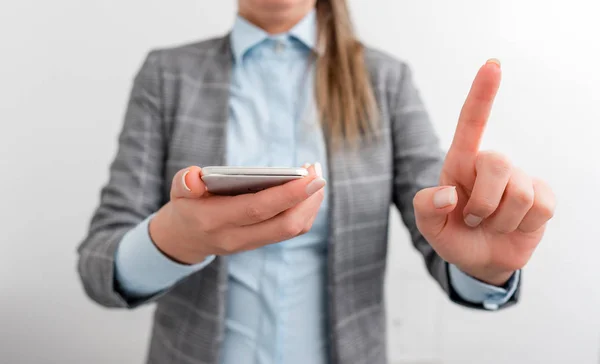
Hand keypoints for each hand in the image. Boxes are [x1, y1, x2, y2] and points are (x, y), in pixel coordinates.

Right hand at [149, 164, 325, 264]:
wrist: (183, 239)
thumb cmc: (186, 206)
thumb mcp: (178, 191)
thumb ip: (185, 182)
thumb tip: (194, 177)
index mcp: (215, 221)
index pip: (257, 209)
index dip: (287, 194)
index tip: (309, 175)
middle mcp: (236, 237)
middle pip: (283, 225)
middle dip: (307, 199)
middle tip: (318, 172)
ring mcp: (250, 244)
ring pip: (291, 230)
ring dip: (310, 204)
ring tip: (316, 176)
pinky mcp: (261, 242)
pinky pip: (290, 231)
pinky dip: (305, 211)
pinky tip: (308, 190)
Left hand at [413, 59, 555, 285]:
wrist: (480, 261)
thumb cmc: (453, 235)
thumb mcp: (429, 227)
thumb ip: (425, 209)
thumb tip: (449, 195)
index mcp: (459, 164)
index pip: (470, 124)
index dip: (482, 95)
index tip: (492, 65)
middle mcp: (490, 166)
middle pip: (498, 162)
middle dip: (483, 201)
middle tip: (472, 219)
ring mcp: (519, 180)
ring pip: (520, 192)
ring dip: (500, 219)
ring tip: (491, 224)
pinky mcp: (542, 197)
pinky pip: (541, 207)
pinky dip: (523, 226)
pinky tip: (514, 227)